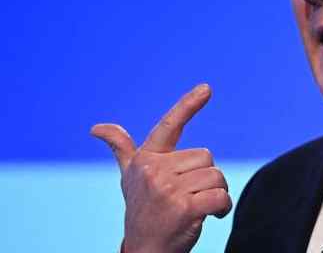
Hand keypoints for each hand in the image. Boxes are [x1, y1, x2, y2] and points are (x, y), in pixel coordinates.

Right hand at [91, 84, 231, 252]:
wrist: (144, 250)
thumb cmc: (143, 212)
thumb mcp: (130, 179)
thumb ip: (122, 150)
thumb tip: (98, 128)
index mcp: (146, 160)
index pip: (169, 126)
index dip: (188, 106)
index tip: (207, 88)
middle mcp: (154, 171)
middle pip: (207, 157)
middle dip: (206, 177)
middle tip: (190, 196)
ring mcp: (168, 189)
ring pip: (217, 176)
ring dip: (216, 193)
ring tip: (198, 207)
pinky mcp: (184, 207)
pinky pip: (220, 196)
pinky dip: (222, 207)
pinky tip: (211, 216)